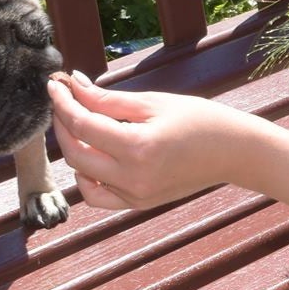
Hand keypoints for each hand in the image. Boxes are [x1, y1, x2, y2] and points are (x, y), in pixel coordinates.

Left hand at [48, 71, 241, 210]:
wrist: (233, 152)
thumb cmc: (200, 120)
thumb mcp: (153, 102)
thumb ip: (108, 99)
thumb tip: (74, 86)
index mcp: (139, 148)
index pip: (83, 126)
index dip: (63, 103)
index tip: (55, 84)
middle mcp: (133, 178)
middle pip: (75, 153)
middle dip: (63, 123)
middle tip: (64, 100)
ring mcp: (135, 196)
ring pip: (81, 175)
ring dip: (74, 148)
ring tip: (81, 124)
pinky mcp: (138, 204)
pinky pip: (97, 196)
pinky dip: (87, 177)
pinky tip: (94, 156)